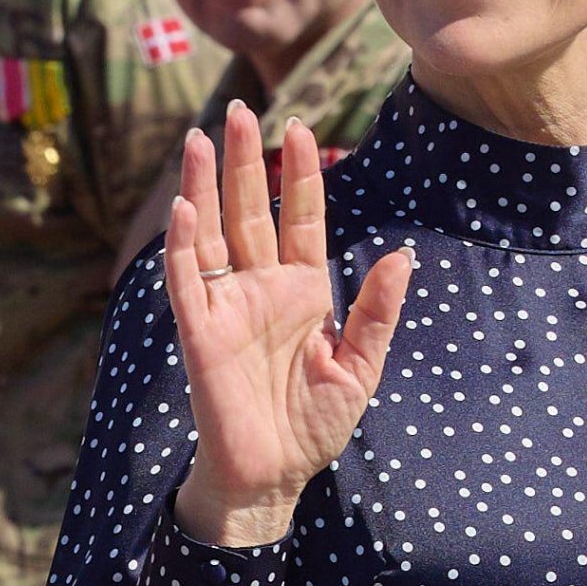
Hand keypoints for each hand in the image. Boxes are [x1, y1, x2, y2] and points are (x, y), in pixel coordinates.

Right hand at [165, 102, 410, 547]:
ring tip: (204, 138)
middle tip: (242, 109)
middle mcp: (262, 287)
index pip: (303, 219)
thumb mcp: (360, 366)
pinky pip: (188, 279)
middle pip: (251, 211)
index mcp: (303, 290)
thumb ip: (377, 311)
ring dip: (206, 186)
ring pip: (214, 232)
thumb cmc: (315, 423)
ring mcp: (228, 305)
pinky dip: (185, 244)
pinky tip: (186, 207)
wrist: (274, 476)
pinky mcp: (199, 331)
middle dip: (247, 161)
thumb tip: (401, 255)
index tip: (301, 128)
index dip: (302, 175)